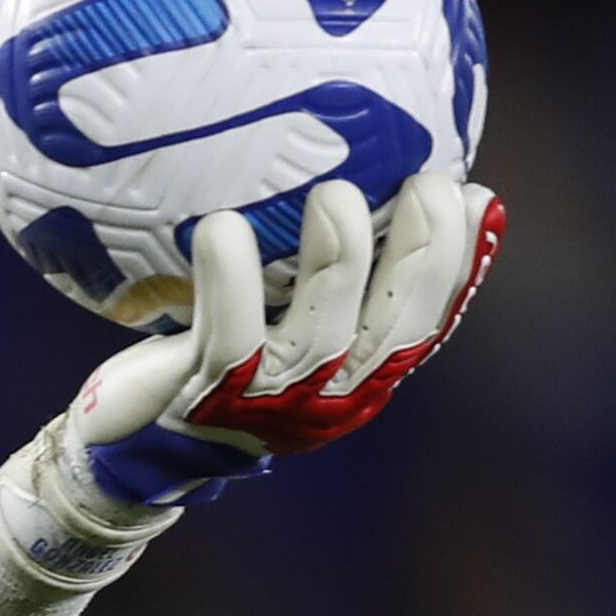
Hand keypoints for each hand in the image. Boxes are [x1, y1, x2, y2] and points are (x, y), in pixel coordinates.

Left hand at [66, 174, 504, 505]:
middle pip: (396, 327)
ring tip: (336, 193)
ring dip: (338, 260)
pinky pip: (227, 336)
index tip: (477, 195)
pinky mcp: (209, 398)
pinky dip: (229, 279)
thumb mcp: (281, 321)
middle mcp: (328, 395)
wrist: (138, 442)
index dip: (463, 262)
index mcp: (358, 375)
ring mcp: (271, 402)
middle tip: (427, 181)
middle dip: (422, 254)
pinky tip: (224, 226)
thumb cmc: (215, 361)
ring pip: (322, 332)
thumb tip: (365, 173)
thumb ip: (327, 273)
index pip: (429, 321)